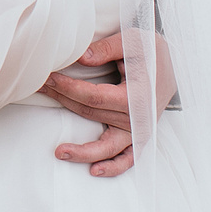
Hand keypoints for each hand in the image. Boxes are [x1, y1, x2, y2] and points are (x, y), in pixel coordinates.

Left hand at [41, 31, 179, 178]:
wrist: (171, 65)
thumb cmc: (151, 52)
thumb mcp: (132, 40)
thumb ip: (107, 48)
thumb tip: (80, 58)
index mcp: (137, 96)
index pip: (94, 97)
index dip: (68, 89)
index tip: (47, 78)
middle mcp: (139, 118)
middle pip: (92, 115)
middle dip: (62, 101)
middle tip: (38, 88)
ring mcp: (139, 130)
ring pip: (108, 146)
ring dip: (82, 150)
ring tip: (59, 152)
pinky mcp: (139, 136)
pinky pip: (128, 158)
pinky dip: (113, 167)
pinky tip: (94, 171)